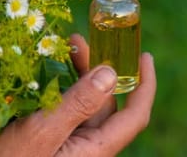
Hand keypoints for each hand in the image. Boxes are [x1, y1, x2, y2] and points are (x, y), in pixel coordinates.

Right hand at [0, 35, 156, 155]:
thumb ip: (78, 103)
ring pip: (82, 107)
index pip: (135, 115)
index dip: (145, 85)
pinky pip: (62, 115)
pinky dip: (59, 92)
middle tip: (77, 41)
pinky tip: (45, 75)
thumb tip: (111, 74)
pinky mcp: (49, 146)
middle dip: (97, 70)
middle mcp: (88, 147)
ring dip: (76, 78)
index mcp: (97, 148)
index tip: (145, 57)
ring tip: (61, 50)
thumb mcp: (41, 131)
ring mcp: (69, 147)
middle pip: (105, 104)